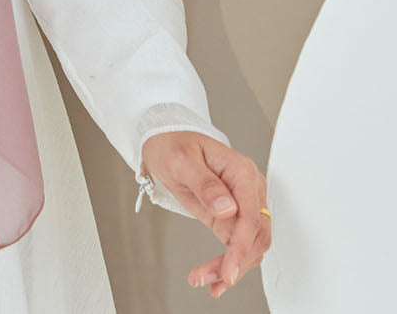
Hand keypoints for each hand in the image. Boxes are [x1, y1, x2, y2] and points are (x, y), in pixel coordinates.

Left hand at [140, 130, 270, 298]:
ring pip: (251, 245)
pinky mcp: (233, 216)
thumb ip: (205, 183)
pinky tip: (216, 277)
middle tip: (211, 279)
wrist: (165, 142)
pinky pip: (239, 244)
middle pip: (257, 235)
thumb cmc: (173, 145)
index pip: (251, 216)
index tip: (229, 270)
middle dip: (236, 262)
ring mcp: (244, 203)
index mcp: (241, 171)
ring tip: (205, 279)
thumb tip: (228, 208)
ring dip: (233, 267)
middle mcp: (249, 188)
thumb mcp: (181, 161)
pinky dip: (230, 262)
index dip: (241, 247)